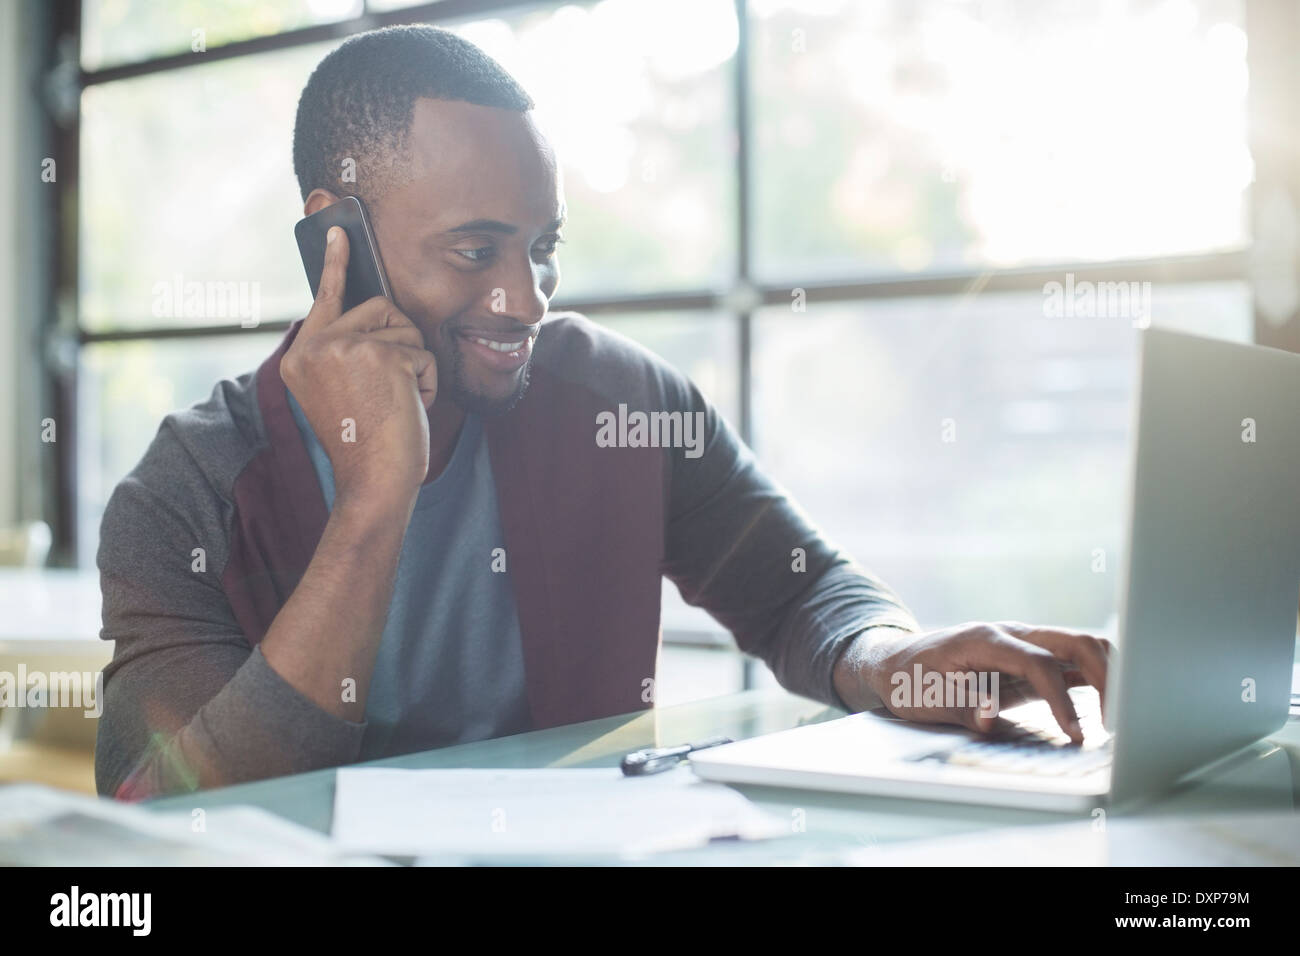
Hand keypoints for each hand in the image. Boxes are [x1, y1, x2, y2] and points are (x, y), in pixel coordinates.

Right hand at [280, 225, 436, 510]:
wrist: (374, 482)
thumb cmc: (366, 444)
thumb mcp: (342, 393)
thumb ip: (346, 352)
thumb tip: (377, 311)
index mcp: (300, 358)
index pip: (323, 299)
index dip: (334, 262)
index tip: (336, 228)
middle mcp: (315, 347)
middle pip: (378, 308)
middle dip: (399, 341)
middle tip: (392, 386)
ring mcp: (346, 348)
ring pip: (405, 329)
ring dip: (414, 365)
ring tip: (396, 402)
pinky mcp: (381, 356)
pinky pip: (423, 352)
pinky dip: (427, 381)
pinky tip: (408, 407)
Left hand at [835, 621, 1112, 742]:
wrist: (897, 662)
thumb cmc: (908, 679)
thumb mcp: (923, 697)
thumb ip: (958, 706)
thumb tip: (987, 718)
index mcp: (985, 639)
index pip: (1039, 663)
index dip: (1061, 700)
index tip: (1076, 734)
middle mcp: (1012, 635)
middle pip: (1077, 642)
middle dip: (1107, 678)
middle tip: (1114, 725)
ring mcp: (1025, 645)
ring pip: (1083, 648)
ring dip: (1109, 677)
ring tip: (1115, 722)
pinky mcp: (1032, 662)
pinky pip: (1074, 665)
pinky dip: (1097, 683)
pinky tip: (1104, 714)